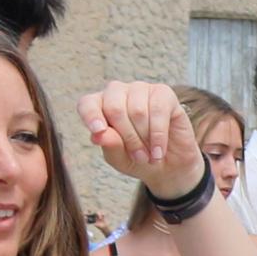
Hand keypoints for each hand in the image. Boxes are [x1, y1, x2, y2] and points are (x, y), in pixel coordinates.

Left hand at [77, 80, 203, 197]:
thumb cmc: (138, 159)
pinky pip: (158, 110)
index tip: (98, 131)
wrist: (169, 166)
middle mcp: (118, 93)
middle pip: (115, 108)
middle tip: (138, 157)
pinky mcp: (164, 93)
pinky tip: (159, 151)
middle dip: (128, 137)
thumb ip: (109, 145)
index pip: (87, 104)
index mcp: (100, 106)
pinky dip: (158, 135)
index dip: (91, 115)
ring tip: (150, 156)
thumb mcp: (119, 159)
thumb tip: (98, 135)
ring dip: (145, 139)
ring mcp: (141, 90)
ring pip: (138, 111)